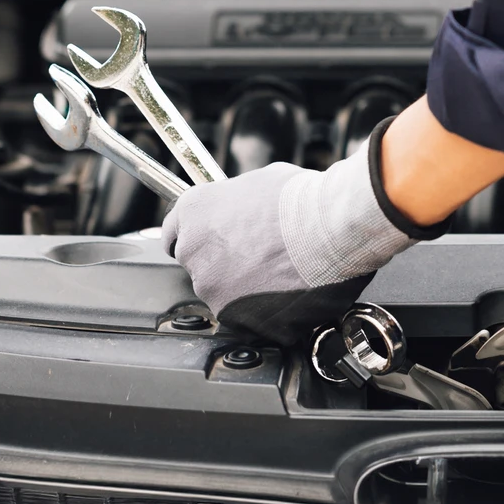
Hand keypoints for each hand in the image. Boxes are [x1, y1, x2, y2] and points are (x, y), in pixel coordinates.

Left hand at [161, 121, 430, 341]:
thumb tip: (244, 211)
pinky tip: (288, 291)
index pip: (173, 235)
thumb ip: (236, 203)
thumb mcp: (259, 183)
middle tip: (260, 256)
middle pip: (201, 266)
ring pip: (225, 295)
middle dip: (226, 264)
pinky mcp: (237, 318)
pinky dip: (267, 312)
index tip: (212, 243)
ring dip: (246, 289)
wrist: (330, 228)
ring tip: (281, 273)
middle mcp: (193, 252)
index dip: (199, 240)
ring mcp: (213, 289)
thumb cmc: (300, 200)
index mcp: (193, 213)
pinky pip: (250, 319)